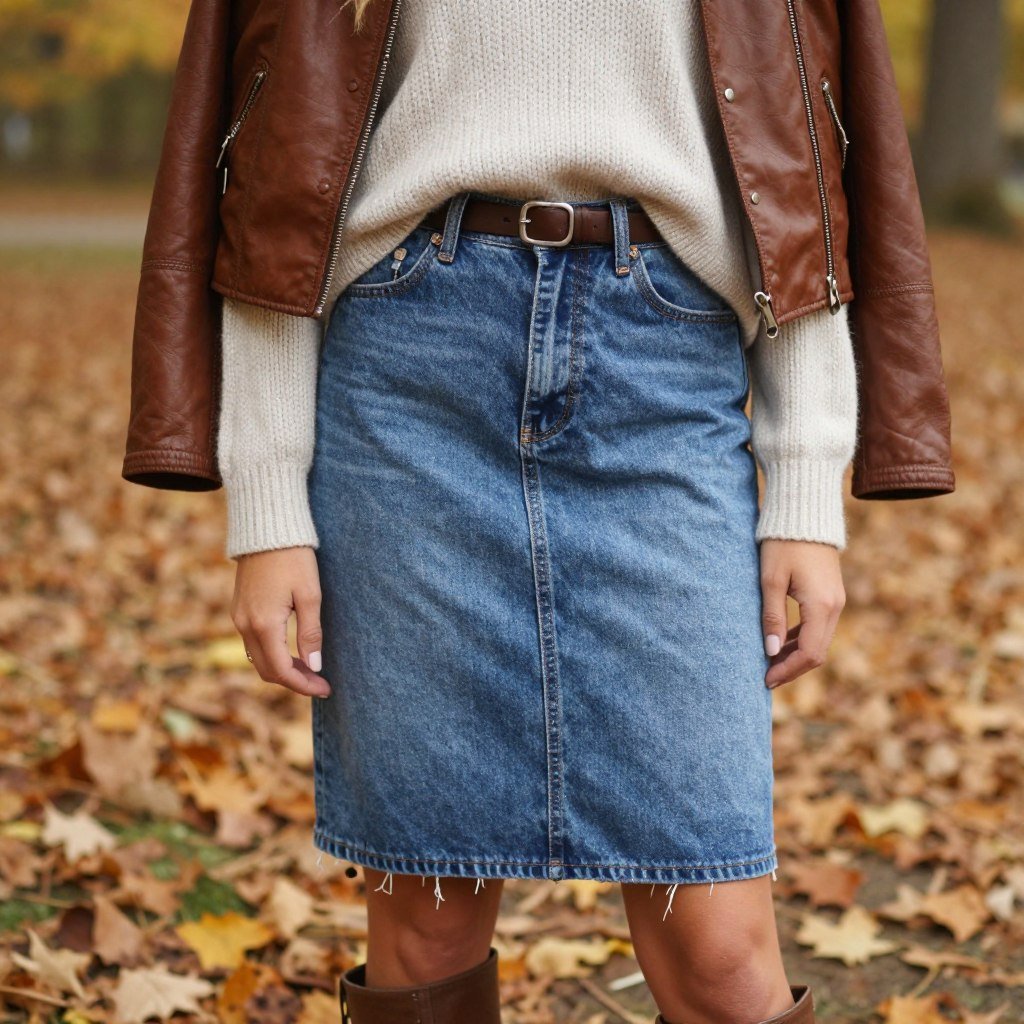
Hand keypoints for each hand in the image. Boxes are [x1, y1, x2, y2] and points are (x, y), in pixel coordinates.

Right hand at [230, 546, 329, 697]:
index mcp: (263, 624)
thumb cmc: (293, 558)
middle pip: (267, 670)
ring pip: (258, 659)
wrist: (266, 529)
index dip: (303, 685)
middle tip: (320, 683)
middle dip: (293, 681)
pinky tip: (291, 651)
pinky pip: (252, 644)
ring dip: (282, 669)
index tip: (325, 689)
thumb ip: (310, 633)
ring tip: (309, 670)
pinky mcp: (239, 609)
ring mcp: (238, 617)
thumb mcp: (310, 595)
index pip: (281, 670)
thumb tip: (313, 666)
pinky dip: (272, 654)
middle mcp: (245, 625)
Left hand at [759, 539, 845, 688]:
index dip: (788, 670)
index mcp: (821, 606)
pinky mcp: (831, 594)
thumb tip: (771, 653)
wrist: (805, 514)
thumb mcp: (770, 580)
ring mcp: (836, 601)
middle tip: (766, 676)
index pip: (809, 653)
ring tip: (770, 663)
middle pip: (817, 652)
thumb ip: (772, 617)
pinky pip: (819, 626)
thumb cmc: (783, 544)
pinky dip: (801, 639)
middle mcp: (835, 607)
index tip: (766, 679)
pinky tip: (781, 642)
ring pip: (819, 640)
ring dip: (796, 654)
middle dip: (792, 668)